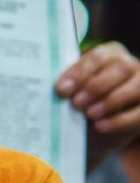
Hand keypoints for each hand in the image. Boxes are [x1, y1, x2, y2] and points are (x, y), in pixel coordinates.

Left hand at [56, 41, 139, 157]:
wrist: (93, 128)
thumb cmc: (80, 101)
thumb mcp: (73, 90)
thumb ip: (68, 84)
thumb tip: (52, 87)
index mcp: (110, 54)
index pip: (98, 56)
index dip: (80, 72)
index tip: (61, 90)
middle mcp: (130, 65)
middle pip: (120, 68)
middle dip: (96, 86)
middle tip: (76, 103)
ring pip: (136, 88)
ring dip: (110, 101)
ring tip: (89, 114)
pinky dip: (120, 120)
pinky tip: (100, 126)